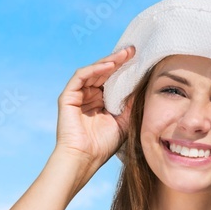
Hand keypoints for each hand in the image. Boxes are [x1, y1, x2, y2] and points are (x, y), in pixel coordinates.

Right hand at [55, 45, 135, 166]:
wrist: (85, 158)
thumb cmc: (103, 145)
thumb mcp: (124, 120)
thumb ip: (131, 102)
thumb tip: (143, 83)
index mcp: (101, 102)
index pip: (113, 80)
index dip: (125, 69)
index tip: (140, 59)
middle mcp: (88, 96)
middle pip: (103, 72)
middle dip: (118, 61)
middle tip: (133, 51)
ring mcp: (77, 96)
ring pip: (93, 71)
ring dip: (108, 62)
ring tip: (124, 55)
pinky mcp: (68, 97)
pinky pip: (81, 77)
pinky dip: (94, 69)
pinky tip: (109, 66)